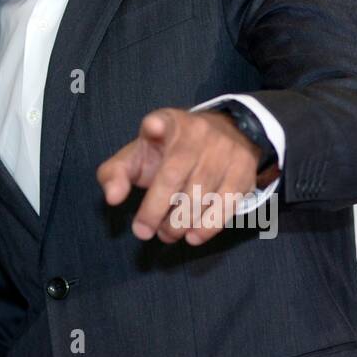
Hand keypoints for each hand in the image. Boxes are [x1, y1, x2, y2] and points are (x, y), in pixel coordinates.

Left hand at [96, 107, 265, 246]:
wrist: (226, 135)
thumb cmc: (169, 152)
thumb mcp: (140, 154)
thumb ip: (116, 173)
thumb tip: (112, 198)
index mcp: (168, 122)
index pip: (161, 120)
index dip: (156, 125)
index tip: (152, 127)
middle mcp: (198, 132)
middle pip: (173, 175)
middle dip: (155, 210)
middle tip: (144, 231)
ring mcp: (224, 151)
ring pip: (199, 194)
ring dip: (179, 223)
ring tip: (167, 233)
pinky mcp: (243, 170)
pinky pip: (226, 205)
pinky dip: (207, 227)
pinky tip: (192, 236)